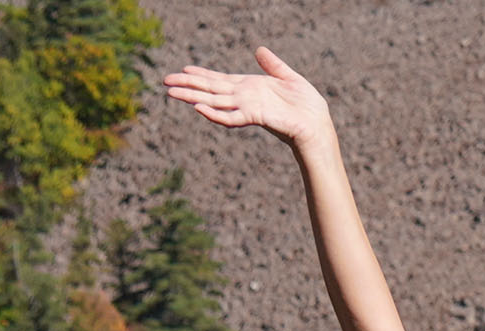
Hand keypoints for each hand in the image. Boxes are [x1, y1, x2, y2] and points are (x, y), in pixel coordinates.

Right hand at [163, 48, 337, 151]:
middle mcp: (245, 97)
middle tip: (165, 81)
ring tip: (172, 93)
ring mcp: (248, 107)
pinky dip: (215, 113)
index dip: (202, 74)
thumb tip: (259, 50)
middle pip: (211, 89)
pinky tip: (199, 108)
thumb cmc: (308, 106)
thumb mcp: (290, 78)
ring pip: (214, 101)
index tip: (184, 69)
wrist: (319, 125)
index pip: (221, 80)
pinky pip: (231, 116)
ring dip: (193, 97)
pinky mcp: (255, 116)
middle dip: (188, 85)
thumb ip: (273, 65)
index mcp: (251, 87)